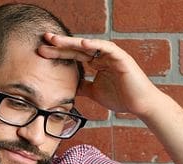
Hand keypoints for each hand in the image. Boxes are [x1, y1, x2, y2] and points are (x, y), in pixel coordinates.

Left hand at [37, 34, 164, 118]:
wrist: (141, 105)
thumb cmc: (122, 99)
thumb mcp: (95, 93)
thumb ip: (83, 87)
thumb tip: (69, 88)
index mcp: (97, 63)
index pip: (74, 56)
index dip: (58, 53)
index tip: (41, 52)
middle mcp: (103, 56)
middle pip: (78, 48)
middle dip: (61, 44)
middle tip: (44, 39)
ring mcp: (112, 56)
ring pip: (90, 46)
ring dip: (72, 42)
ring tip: (56, 40)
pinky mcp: (122, 58)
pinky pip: (107, 48)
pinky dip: (95, 45)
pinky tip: (82, 44)